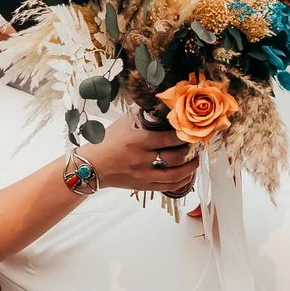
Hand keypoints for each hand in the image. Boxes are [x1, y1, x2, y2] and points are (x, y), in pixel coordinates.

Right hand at [79, 109, 199, 194]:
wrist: (91, 165)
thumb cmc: (107, 142)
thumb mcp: (123, 123)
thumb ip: (142, 114)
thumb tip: (159, 103)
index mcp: (137, 141)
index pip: (168, 139)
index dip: (184, 136)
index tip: (192, 131)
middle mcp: (141, 159)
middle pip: (175, 157)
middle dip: (190, 151)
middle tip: (197, 145)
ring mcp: (143, 175)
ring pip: (175, 175)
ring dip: (190, 168)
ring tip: (196, 160)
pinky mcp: (143, 186)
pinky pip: (168, 187)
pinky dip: (182, 181)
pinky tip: (187, 174)